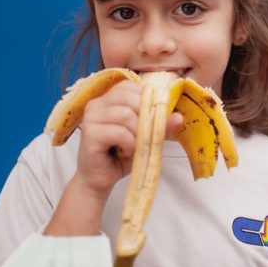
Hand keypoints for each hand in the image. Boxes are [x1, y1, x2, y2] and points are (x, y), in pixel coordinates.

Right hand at [74, 80, 182, 200]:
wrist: (100, 180)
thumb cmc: (121, 156)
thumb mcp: (145, 138)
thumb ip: (160, 125)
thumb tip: (178, 117)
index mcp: (109, 98)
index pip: (131, 87)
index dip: (147, 100)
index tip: (152, 118)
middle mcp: (97, 103)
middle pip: (130, 98)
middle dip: (145, 117)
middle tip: (145, 135)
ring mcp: (91, 117)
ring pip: (125, 114)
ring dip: (137, 133)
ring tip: (135, 145)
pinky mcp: (89, 134)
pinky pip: (118, 132)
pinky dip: (129, 143)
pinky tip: (127, 151)